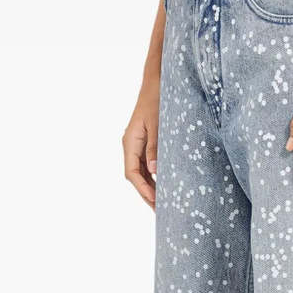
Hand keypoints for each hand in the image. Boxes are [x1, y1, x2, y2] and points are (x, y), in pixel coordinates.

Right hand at [123, 69, 159, 208]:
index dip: (143, 189)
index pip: (132, 173)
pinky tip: (163, 185)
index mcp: (130, 142)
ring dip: (150, 187)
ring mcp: (137, 145)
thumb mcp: (158, 124)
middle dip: (146, 194)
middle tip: (160, 211)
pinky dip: (154, 177)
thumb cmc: (157, 100)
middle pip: (135, 176)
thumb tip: (154, 171)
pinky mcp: (145, 142)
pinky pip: (146, 164)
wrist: (156, 82)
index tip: (154, 202)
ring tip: (162, 203)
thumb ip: (155, 148)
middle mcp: (131, 145)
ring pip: (141, 172)